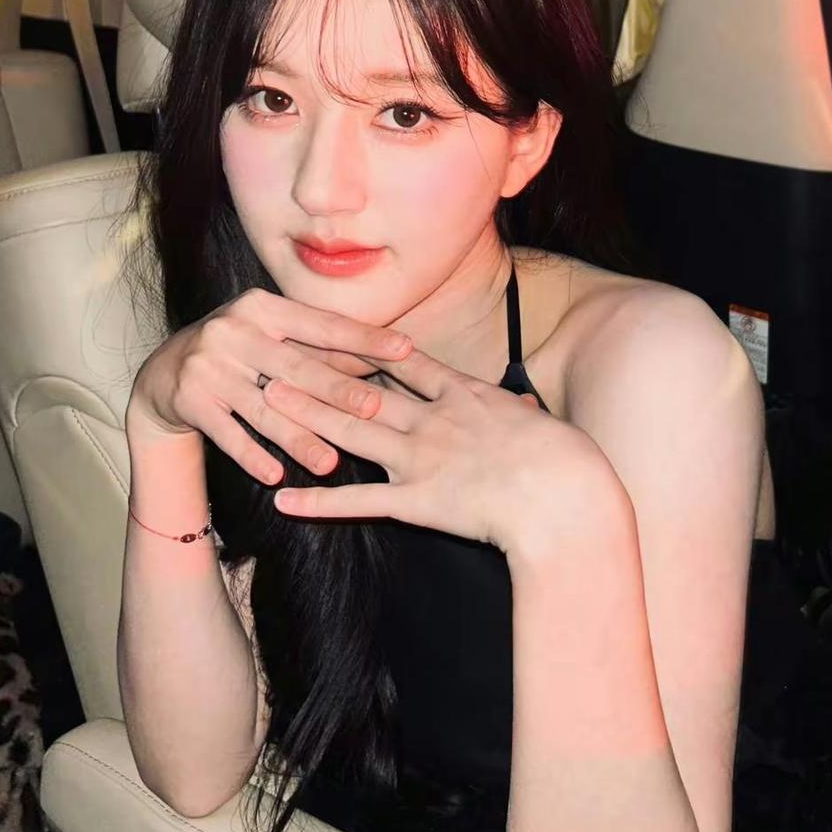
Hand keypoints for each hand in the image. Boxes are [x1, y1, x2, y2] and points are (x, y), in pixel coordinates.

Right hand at [128, 288, 411, 484]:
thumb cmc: (239, 352)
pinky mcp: (190, 400)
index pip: (322, 324)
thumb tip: (385, 355)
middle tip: (373, 410)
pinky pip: (228, 433)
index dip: (365, 338)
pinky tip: (275, 474)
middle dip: (337, 391)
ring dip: (298, 437)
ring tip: (330, 462)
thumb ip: (320, 348)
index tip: (406, 349)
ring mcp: (209, 366)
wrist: (164, 372)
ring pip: (264, 408)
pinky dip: (252, 455)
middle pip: (295, 368)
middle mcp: (234, 330)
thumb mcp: (274, 338)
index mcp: (263, 307)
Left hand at [264, 350, 614, 552]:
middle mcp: (433, 419)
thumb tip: (521, 405)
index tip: (339, 331)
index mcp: (465, 395)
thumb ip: (518, 413)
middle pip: (364, 389)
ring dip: (306, 417)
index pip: (408, 363)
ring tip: (268, 401)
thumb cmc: (564, 460)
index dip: (370, 346)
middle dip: (320, 371)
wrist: (561, 494)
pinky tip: (283, 498)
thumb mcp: (538, 424)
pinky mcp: (414, 500)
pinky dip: (317, 500)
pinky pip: (356, 500)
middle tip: (282, 355)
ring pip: (349, 431)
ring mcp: (419, 457)